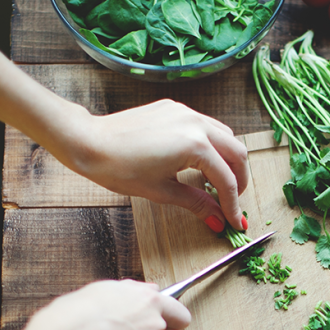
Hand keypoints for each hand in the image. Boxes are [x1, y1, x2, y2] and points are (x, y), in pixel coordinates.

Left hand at [72, 100, 248, 231]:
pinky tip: (201, 161)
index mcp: (195, 145)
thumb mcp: (161, 191)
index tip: (235, 221)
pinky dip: (213, 144)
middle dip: (240, 179)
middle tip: (233, 201)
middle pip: (237, 153)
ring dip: (229, 159)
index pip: (226, 180)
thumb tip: (216, 219)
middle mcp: (196, 124)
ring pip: (225, 135)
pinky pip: (206, 125)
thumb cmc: (118, 168)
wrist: (89, 142)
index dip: (232, 204)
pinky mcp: (175, 109)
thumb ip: (196, 203)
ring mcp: (186, 112)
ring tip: (220, 182)